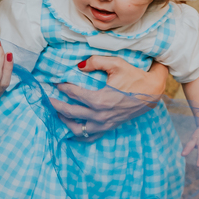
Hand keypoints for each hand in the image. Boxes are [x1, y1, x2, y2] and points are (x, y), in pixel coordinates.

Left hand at [50, 56, 165, 137]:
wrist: (152, 92)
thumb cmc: (135, 76)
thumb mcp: (117, 64)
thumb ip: (96, 62)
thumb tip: (78, 65)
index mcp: (99, 99)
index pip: (73, 93)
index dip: (62, 86)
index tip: (54, 81)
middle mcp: (99, 115)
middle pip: (69, 111)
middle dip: (55, 104)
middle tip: (46, 99)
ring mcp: (103, 124)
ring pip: (76, 128)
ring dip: (64, 121)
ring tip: (57, 113)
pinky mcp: (108, 128)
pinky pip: (89, 137)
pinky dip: (78, 135)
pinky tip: (70, 129)